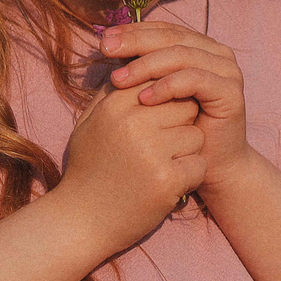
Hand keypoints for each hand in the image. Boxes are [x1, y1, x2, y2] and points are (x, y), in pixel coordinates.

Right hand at [57, 80, 204, 254]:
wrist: (80, 223)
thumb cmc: (88, 168)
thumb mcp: (91, 122)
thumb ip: (114, 90)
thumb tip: (136, 58)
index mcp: (115, 104)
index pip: (163, 80)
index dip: (167, 99)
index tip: (160, 119)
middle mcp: (133, 123)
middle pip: (185, 104)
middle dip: (180, 122)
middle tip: (161, 145)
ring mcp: (151, 152)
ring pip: (196, 134)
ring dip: (186, 151)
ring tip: (160, 166)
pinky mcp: (168, 180)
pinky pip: (200, 164)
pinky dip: (189, 177)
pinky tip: (167, 185)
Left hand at [101, 19, 251, 193]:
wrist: (211, 167)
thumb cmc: (177, 132)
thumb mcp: (153, 94)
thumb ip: (138, 70)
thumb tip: (107, 45)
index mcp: (198, 47)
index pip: (163, 29)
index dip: (133, 30)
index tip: (102, 39)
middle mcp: (216, 53)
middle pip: (172, 37)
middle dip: (135, 42)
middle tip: (105, 49)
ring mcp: (227, 70)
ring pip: (182, 55)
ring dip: (147, 66)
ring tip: (118, 80)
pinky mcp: (231, 91)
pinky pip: (196, 80)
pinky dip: (168, 86)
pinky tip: (144, 98)